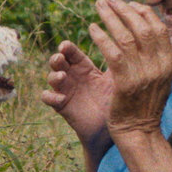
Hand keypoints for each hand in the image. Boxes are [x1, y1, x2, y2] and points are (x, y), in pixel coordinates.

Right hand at [40, 40, 113, 157]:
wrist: (114, 128)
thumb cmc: (118, 100)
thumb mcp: (119, 79)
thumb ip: (117, 62)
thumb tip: (123, 43)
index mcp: (85, 68)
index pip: (72, 53)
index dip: (66, 47)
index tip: (65, 46)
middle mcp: (73, 77)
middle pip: (57, 62)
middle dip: (56, 58)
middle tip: (60, 58)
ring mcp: (66, 90)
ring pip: (51, 77)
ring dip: (54, 76)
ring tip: (62, 77)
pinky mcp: (61, 105)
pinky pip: (47, 98)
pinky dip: (50, 96)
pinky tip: (61, 99)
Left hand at [85, 0, 171, 138]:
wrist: (139, 130)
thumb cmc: (148, 103)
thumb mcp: (165, 77)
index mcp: (169, 62)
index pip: (158, 28)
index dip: (143, 13)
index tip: (128, 3)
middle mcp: (158, 65)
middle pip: (142, 28)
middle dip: (124, 9)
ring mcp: (143, 74)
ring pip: (126, 37)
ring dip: (110, 18)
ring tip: (98, 7)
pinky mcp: (125, 83)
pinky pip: (112, 53)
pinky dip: (101, 38)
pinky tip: (92, 29)